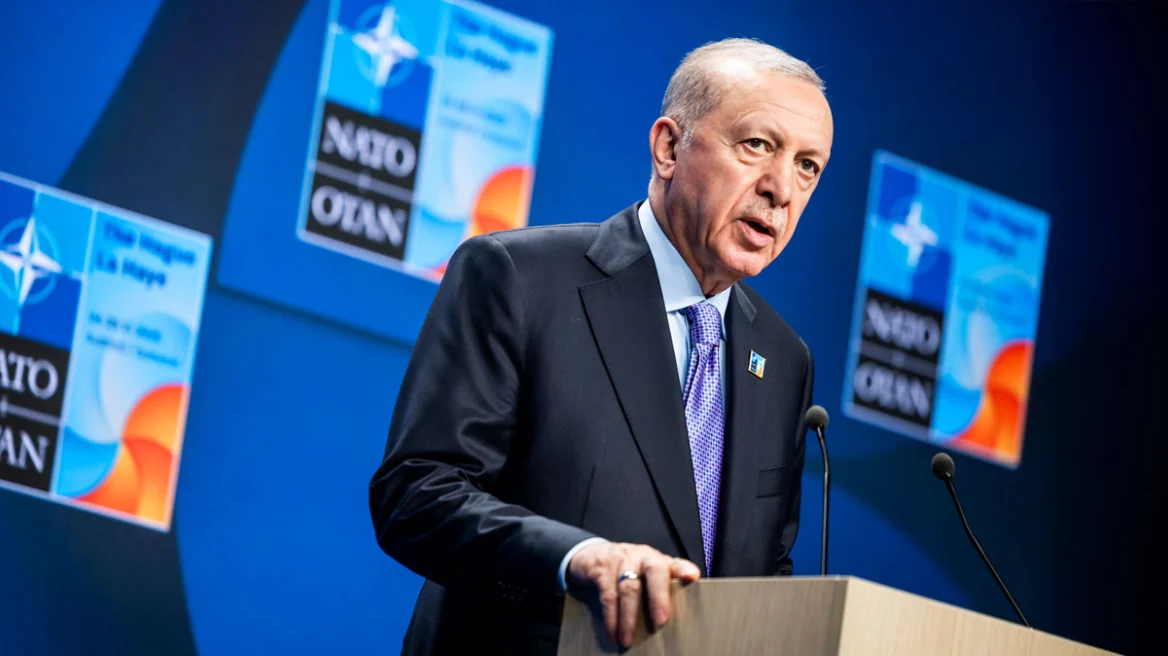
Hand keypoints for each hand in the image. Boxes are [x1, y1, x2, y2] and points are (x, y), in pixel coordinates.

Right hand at [566, 542, 700, 647]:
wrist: (593, 556)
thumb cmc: (628, 570)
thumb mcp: (647, 576)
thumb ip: (663, 590)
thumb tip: (678, 622)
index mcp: (659, 561)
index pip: (675, 563)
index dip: (684, 569)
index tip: (692, 577)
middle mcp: (643, 557)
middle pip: (654, 571)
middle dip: (658, 596)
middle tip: (661, 620)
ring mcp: (622, 560)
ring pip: (629, 588)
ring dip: (629, 618)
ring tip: (628, 640)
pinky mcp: (602, 570)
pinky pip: (608, 596)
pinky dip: (611, 618)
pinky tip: (613, 632)